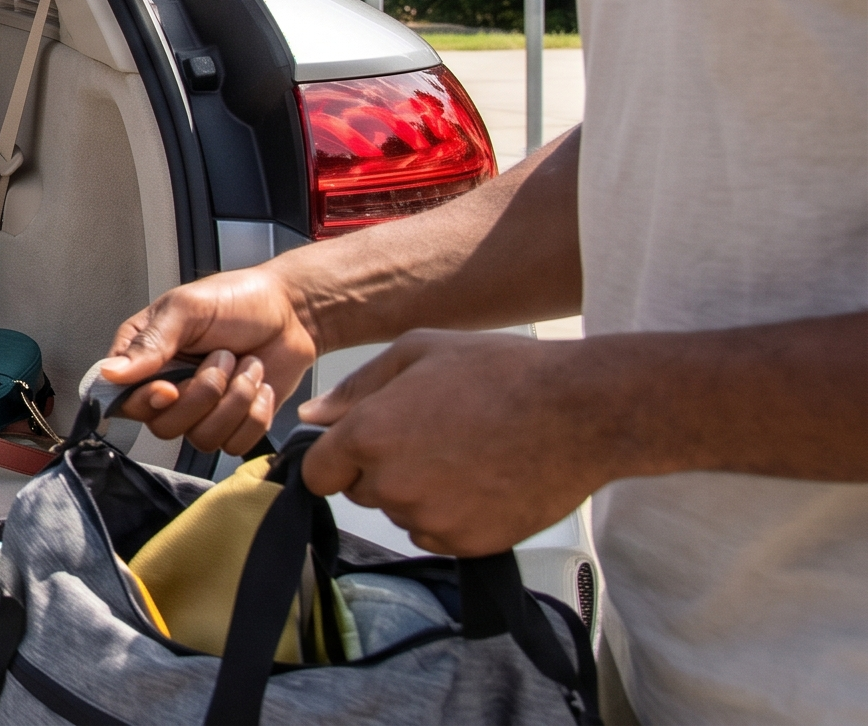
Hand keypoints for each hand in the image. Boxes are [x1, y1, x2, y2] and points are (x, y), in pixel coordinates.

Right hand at [95, 265, 320, 455]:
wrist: (293, 312)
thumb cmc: (239, 299)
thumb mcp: (187, 308)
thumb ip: (149, 342)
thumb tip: (110, 372)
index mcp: (145, 357)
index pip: (123, 400)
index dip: (147, 402)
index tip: (169, 388)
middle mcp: (168, 388)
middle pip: (164, 426)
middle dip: (204, 394)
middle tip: (223, 358)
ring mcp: (201, 410)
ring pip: (202, 438)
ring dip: (235, 401)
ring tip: (245, 367)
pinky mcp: (232, 424)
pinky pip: (235, 444)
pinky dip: (255, 416)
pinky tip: (259, 386)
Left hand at [299, 330, 607, 553]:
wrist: (581, 411)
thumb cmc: (501, 372)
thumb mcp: (419, 352)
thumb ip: (356, 387)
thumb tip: (313, 416)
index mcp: (369, 435)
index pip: (317, 473)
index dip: (336, 460)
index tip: (361, 449)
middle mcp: (392, 484)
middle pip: (360, 492)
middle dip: (381, 470)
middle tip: (431, 439)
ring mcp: (431, 518)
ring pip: (400, 514)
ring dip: (418, 493)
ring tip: (465, 455)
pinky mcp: (467, 543)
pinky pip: (437, 536)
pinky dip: (451, 516)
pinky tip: (482, 481)